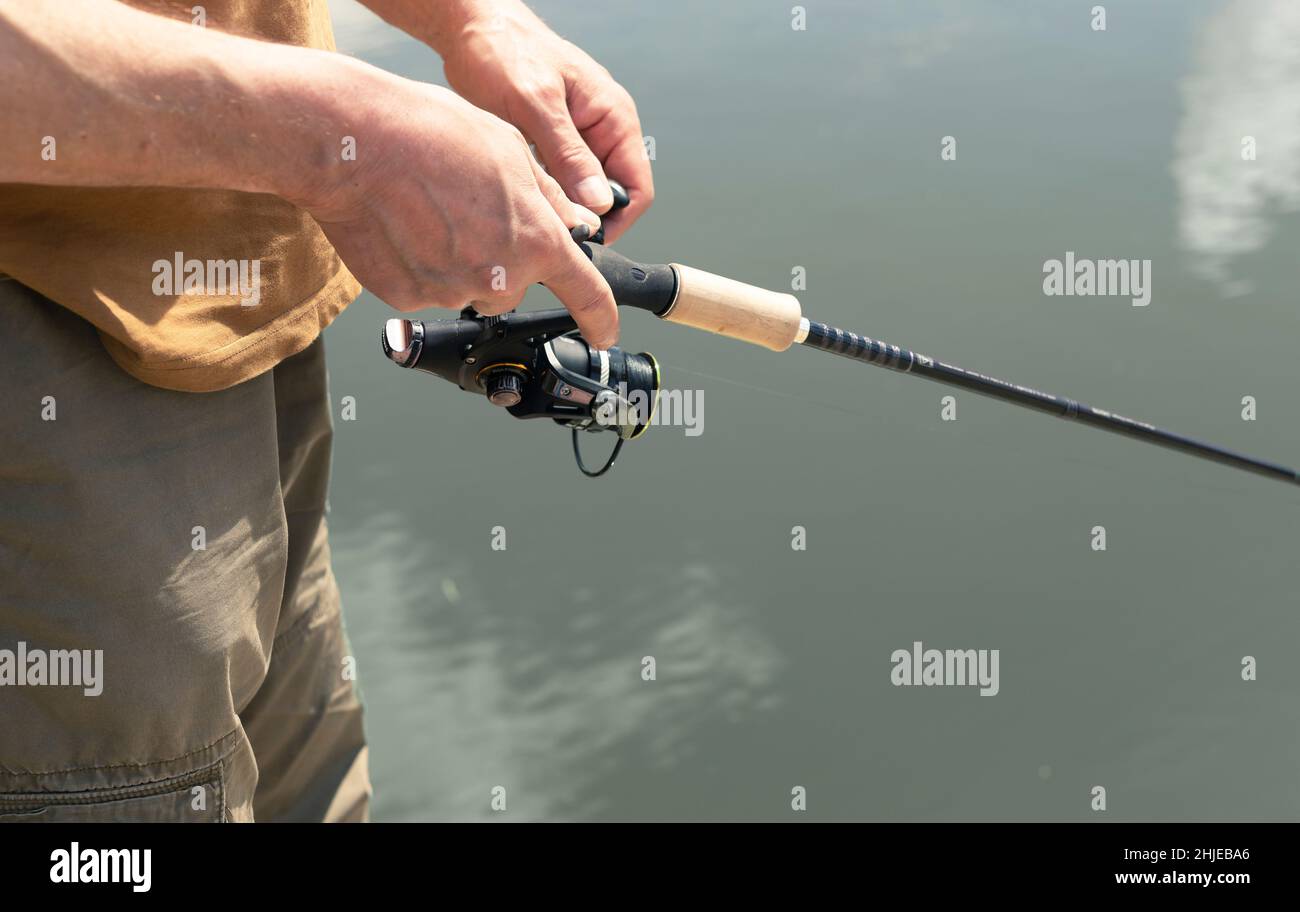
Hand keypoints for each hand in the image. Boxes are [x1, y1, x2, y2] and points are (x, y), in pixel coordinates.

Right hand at [299, 71, 619, 347]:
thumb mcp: (513, 149)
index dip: (600, 318)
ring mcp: (452, 292)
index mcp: (537, 241)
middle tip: (473, 210)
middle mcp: (500, 276)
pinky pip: (430, 288)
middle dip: (506, 257)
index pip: (585, 293)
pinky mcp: (409, 297)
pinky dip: (424, 265)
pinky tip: (408, 226)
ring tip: (434, 210)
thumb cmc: (430, 134)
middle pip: (517, 285)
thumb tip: (578, 225)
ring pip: (472, 287)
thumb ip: (552, 198)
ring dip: (464, 261)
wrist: (354, 145)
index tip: (604, 332)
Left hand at [434, 0, 653, 243]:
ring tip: (530, 211)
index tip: (584, 236)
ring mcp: (577, 139)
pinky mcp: (551, 144)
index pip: (637, 188)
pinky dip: (544, 192)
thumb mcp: (537, 106)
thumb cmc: (505, 52)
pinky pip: (558, 181)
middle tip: (548, 229)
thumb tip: (598, 203)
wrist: (471, 27)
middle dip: (585, 216)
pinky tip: (520, 194)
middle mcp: (602, 131)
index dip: (617, 219)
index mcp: (613, 119)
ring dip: (561, 207)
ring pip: (581, 192)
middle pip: (610, 196)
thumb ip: (569, 155)